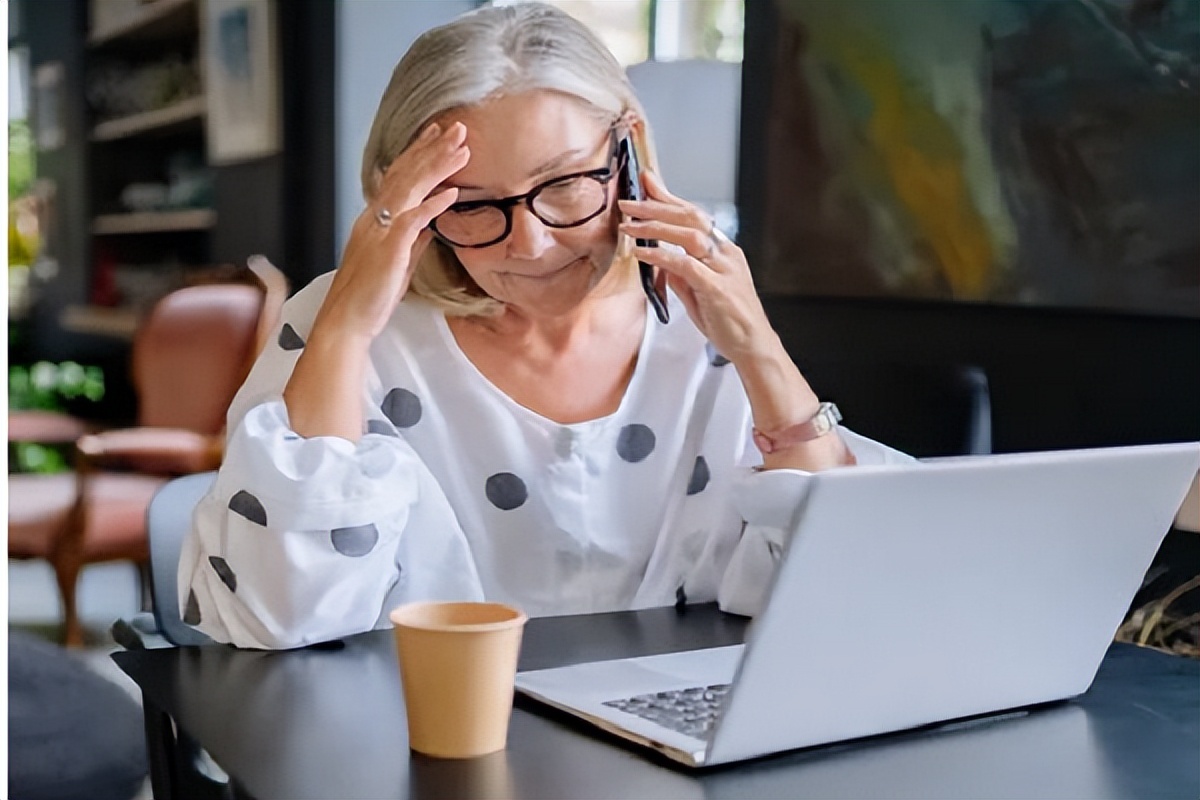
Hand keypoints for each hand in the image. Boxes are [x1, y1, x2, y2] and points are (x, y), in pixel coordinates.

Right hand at [314, 122, 469, 343]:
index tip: (437, 134)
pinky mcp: (388, 250)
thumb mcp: (397, 262)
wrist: (347, 321)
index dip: (418, 153)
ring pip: (409, 188)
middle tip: (458, 128)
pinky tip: (452, 193)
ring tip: (462, 149)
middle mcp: (374, 219)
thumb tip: (431, 224)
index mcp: (374, 220)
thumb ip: (413, 240)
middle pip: (405, 174)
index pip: (398, 177)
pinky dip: (432, 204)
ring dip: (437, 166)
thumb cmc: (370, 296)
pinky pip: (412, 220)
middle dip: (432, 149)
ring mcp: (379, 232)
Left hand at [617, 170, 773, 364]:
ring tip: (629, 225)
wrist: (754, 347)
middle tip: (628, 202)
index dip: (669, 198)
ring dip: (655, 226)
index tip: (647, 183)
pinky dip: (660, 255)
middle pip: (690, 217)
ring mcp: (723, 269)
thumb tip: (660, 261)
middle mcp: (726, 254)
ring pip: (689, 234)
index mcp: (724, 251)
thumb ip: (682, 275)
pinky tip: (641, 252)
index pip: (695, 215)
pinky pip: (684, 263)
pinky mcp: (716, 287)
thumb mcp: (700, 293)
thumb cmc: (730, 322)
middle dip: (656, 205)